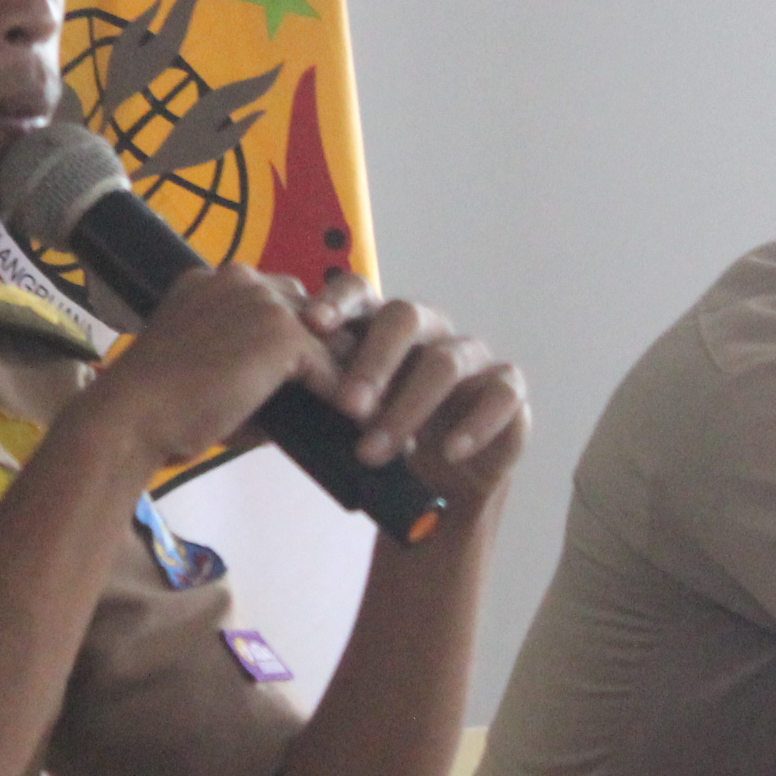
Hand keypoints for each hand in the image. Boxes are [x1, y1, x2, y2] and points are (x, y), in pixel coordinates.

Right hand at [80, 262, 358, 469]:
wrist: (132, 417)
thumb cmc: (156, 409)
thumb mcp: (201, 371)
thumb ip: (245, 367)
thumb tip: (296, 399)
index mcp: (211, 282)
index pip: (273, 298)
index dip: (293, 333)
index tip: (309, 369)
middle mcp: (238, 280)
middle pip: (309, 308)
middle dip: (328, 345)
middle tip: (351, 385)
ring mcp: (263, 303)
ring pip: (327, 336)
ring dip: (347, 371)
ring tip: (366, 404)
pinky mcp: (283, 335)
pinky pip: (329, 367)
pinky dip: (343, 396)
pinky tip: (355, 422)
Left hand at [300, 276, 528, 518]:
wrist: (439, 483)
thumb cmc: (383, 436)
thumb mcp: (344, 415)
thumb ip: (319, 390)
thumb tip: (268, 385)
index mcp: (380, 325)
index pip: (360, 292)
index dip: (337, 301)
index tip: (311, 325)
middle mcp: (428, 331)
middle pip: (404, 318)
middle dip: (373, 362)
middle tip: (347, 407)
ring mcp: (471, 357)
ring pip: (446, 362)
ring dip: (409, 408)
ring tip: (375, 451)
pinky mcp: (507, 390)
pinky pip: (500, 395)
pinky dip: (474, 425)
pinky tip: (447, 451)